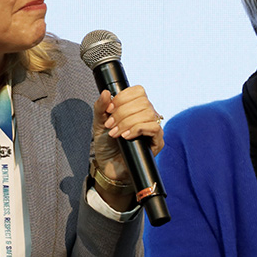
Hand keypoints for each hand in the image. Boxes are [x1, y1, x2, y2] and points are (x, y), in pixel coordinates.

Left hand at [91, 87, 163, 206]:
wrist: (109, 165)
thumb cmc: (107, 144)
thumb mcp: (99, 122)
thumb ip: (100, 107)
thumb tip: (105, 92)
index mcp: (135, 107)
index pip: (138, 91)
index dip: (122, 98)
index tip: (109, 110)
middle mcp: (147, 115)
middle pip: (142, 102)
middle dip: (122, 113)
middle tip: (110, 125)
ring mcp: (153, 127)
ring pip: (148, 114)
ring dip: (127, 123)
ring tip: (116, 133)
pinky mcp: (157, 142)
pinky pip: (154, 128)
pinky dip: (137, 130)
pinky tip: (126, 137)